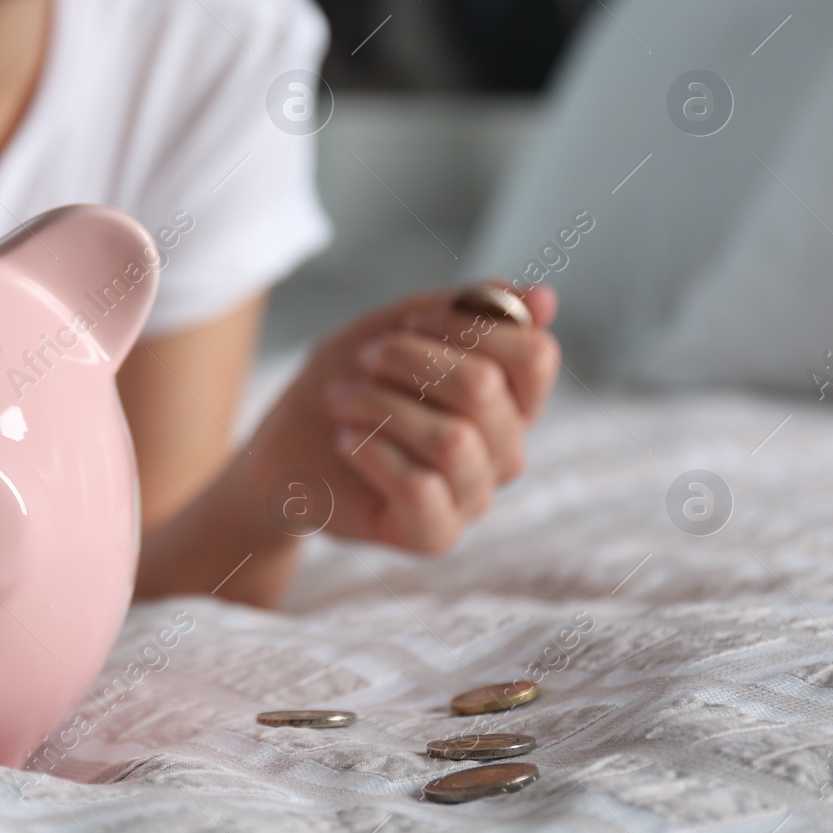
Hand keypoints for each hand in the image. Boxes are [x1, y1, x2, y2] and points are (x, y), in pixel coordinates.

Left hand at [247, 284, 560, 554]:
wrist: (286, 446)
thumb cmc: (351, 380)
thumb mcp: (400, 326)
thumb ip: (469, 309)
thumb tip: (547, 299)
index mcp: (511, 398)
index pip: (535, 356)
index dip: (468, 324)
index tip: (411, 320)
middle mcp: (506, 450)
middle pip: (484, 389)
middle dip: (408, 359)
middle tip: (362, 360)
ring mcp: (475, 496)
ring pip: (452, 440)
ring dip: (379, 405)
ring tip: (339, 399)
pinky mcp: (434, 534)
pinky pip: (419, 487)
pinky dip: (372, 452)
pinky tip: (346, 440)